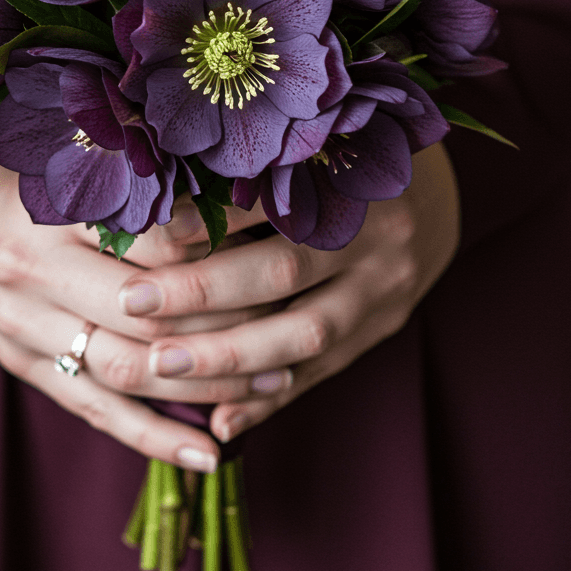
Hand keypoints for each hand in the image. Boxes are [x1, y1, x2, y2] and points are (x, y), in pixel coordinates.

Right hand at [0, 151, 273, 471]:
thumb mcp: (68, 150)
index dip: (221, 243)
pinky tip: (208, 457)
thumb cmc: (27, 178)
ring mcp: (22, 330)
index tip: (277, 241)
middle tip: (296, 322)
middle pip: (146, 312)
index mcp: (45, 210)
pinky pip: (95, 411)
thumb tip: (228, 165)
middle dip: (228, 322)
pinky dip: (153, 439)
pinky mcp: (25, 369)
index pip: (148, 237)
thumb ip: (132, 162)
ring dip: (206, 383)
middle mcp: (29, 273)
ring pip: (128, 369)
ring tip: (276, 383)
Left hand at [121, 142, 460, 441]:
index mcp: (352, 177)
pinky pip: (323, 372)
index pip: (270, 200)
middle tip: (134, 303)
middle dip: (203, 290)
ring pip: (306, 333)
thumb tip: (156, 192)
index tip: (146, 232)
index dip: (208, 219)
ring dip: (229, 355)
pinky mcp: (384, 329)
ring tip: (161, 366)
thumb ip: (248, 171)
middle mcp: (377, 236)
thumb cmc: (345, 159)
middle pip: (283, 270)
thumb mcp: (310, 149)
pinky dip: (269, 399)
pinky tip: (221, 420)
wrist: (436, 196)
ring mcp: (386, 290)